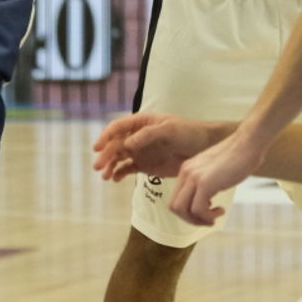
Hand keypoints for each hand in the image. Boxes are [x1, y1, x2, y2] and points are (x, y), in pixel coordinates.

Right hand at [92, 111, 226, 182]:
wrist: (204, 149)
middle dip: (105, 154)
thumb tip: (126, 143)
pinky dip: (119, 173)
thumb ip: (148, 135)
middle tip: (99, 167)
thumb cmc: (188, 133)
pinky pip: (127, 169)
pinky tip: (115, 179)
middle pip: (116, 144)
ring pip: (119, 158)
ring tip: (106, 176)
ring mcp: (141, 151)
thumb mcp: (169, 130)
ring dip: (110, 165)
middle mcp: (137, 137)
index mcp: (142, 123)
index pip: (118, 127)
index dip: (106, 136)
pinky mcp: (146, 166)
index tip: (97, 148)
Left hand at [170, 125, 265, 228]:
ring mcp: (194, 177)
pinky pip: (197, 210)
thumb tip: (205, 201)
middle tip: (207, 220)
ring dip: (198, 220)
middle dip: (190, 219)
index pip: (175, 198)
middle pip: (174, 206)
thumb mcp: (213, 169)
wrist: (248, 143)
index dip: (187, 212)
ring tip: (214, 217)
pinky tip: (220, 210)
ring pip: (181, 210)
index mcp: (187, 169)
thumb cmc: (237, 156)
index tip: (203, 214)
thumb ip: (205, 182)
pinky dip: (208, 217)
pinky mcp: (205, 183)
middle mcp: (187, 172)